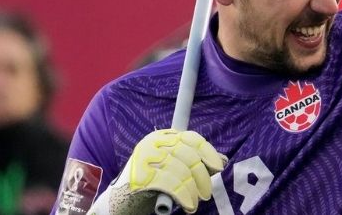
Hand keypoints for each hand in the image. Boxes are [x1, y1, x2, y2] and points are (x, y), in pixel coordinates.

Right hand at [89, 129, 226, 214]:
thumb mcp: (173, 168)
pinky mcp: (140, 175)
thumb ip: (195, 162)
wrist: (118, 203)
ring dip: (193, 190)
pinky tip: (189, 204)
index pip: (191, 138)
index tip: (218, 166)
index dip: (208, 152)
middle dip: (202, 176)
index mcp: (161, 137)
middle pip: (188, 156)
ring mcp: (145, 158)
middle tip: (206, 192)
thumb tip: (223, 160)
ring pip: (181, 171)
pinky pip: (171, 184)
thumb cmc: (151, 185)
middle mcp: (152, 143)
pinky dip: (183, 195)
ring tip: (195, 202)